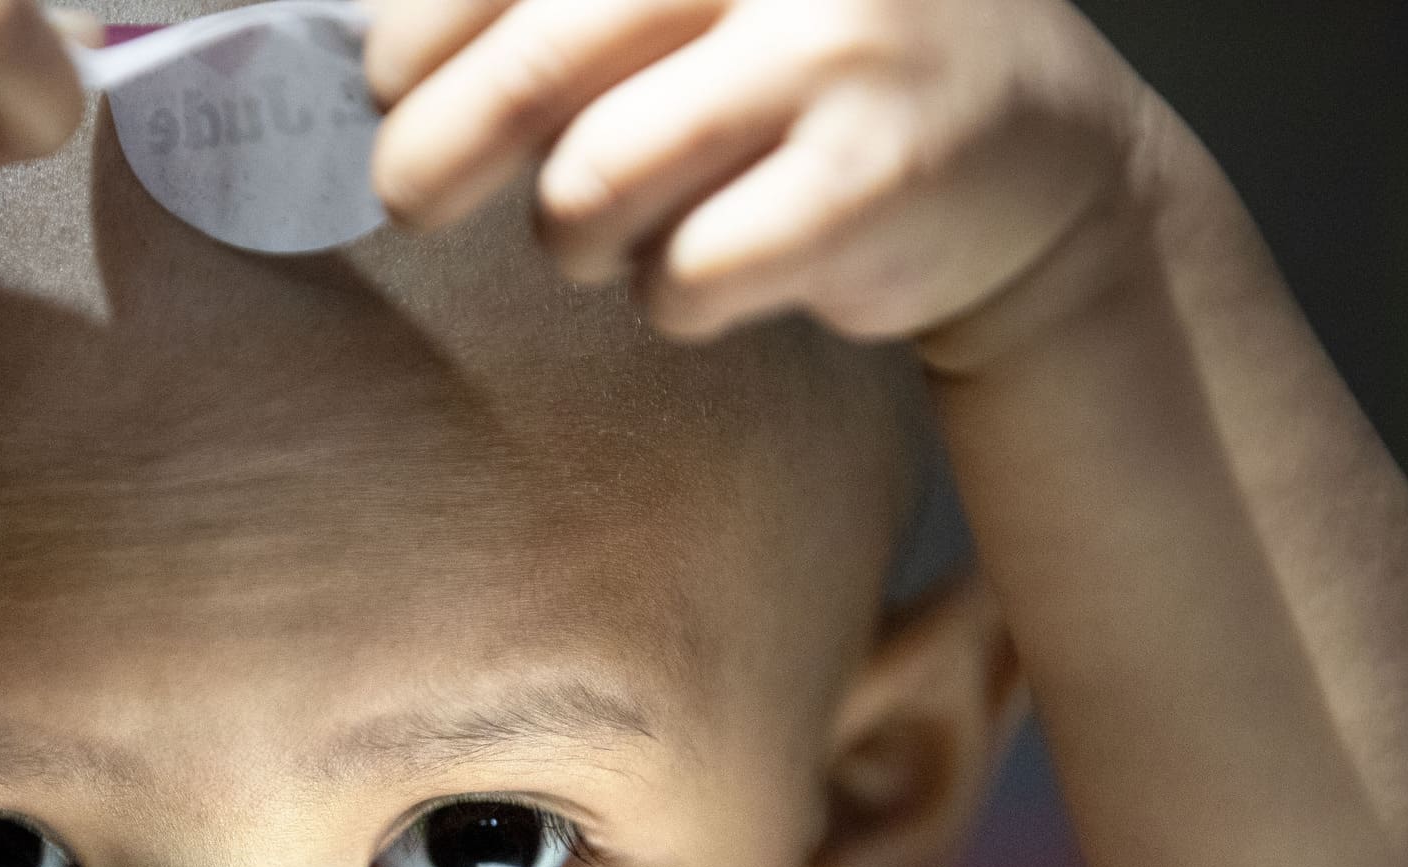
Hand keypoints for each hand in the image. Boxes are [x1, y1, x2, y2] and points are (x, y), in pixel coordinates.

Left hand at [364, 0, 1160, 363]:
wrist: (1029, 153)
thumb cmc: (803, 70)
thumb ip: (561, 9)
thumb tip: (377, 63)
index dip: (413, 33)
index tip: (384, 86)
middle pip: (525, 72)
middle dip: (434, 157)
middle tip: (412, 197)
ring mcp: (836, 51)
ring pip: (591, 189)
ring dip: (576, 237)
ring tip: (620, 228)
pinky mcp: (869, 181)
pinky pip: (681, 278)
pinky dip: (671, 297)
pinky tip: (715, 272)